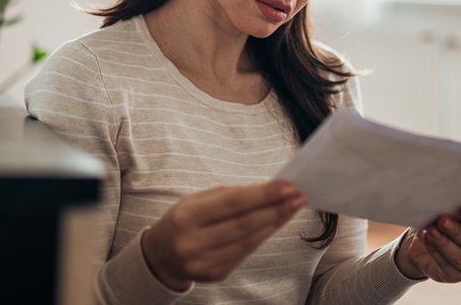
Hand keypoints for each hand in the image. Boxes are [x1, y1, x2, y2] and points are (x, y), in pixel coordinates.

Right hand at [141, 181, 307, 290]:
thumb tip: (270, 191)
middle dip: (276, 208)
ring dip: (275, 222)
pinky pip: (245, 253)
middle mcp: (193, 242)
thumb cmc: (185, 219)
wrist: (161, 254)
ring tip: (293, 208)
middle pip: (245, 224)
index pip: (233, 203)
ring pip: (249, 241)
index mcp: (186, 216)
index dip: (264, 194)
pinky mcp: (215, 274)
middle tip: (299, 196)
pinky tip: (276, 223)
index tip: (288, 186)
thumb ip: (231, 195)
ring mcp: (204, 262)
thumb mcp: (198, 200)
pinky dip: (263, 237)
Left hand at [394, 205, 460, 282]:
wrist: (427, 245)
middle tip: (442, 219)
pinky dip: (433, 251)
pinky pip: (444, 265)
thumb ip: (454, 212)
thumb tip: (445, 201)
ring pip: (458, 257)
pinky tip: (425, 239)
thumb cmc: (444, 225)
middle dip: (457, 231)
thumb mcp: (451, 216)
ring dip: (443, 243)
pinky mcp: (455, 277)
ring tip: (430, 230)